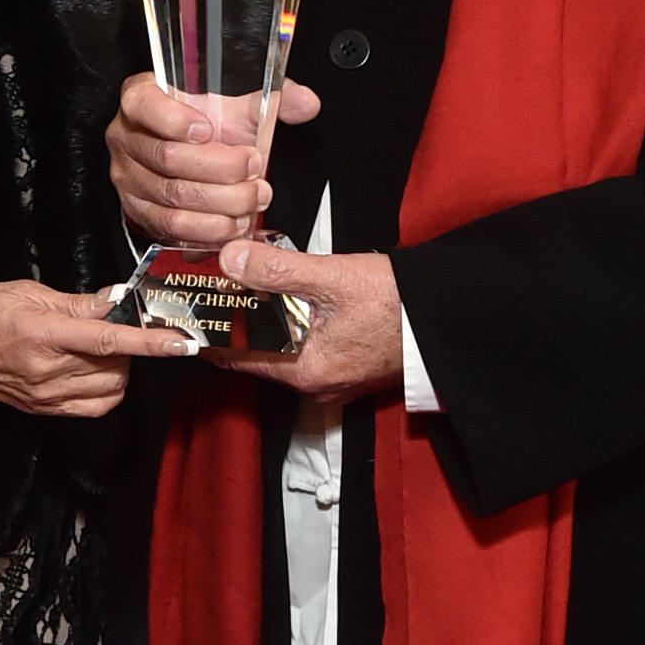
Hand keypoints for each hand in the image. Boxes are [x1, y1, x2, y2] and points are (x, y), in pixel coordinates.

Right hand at [0, 281, 195, 418]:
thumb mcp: (29, 292)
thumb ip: (78, 302)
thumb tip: (118, 301)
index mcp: (44, 333)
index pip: (111, 339)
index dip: (151, 340)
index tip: (183, 340)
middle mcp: (48, 370)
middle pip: (116, 365)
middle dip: (127, 345)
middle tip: (115, 324)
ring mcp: (45, 395)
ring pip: (110, 390)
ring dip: (118, 368)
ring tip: (100, 348)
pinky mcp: (42, 410)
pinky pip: (92, 408)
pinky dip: (104, 390)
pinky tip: (93, 371)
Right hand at [107, 72, 322, 255]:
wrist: (186, 154)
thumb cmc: (205, 124)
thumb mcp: (235, 105)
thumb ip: (272, 100)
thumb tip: (305, 102)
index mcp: (142, 99)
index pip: (145, 105)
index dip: (174, 120)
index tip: (206, 129)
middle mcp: (128, 138)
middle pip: (167, 158)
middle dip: (219, 169)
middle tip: (253, 170)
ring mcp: (130, 178)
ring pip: (172, 198)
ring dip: (220, 203)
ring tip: (251, 198)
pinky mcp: (140, 212)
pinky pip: (171, 228)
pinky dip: (207, 230)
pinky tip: (233, 223)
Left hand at [215, 239, 404, 408]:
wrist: (448, 318)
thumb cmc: (397, 302)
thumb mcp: (331, 277)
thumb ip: (277, 269)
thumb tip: (231, 259)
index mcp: (304, 372)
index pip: (237, 357)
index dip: (214, 329)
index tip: (196, 305)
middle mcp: (315, 386)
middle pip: (258, 354)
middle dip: (240, 320)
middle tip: (221, 284)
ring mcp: (335, 382)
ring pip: (282, 352)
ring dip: (266, 323)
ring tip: (251, 285)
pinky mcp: (350, 370)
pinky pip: (307, 350)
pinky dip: (292, 328)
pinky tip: (293, 300)